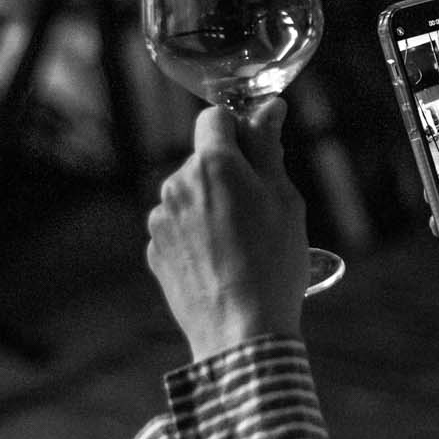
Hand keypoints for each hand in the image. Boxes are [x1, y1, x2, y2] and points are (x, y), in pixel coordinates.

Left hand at [147, 100, 307, 362]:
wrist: (242, 331)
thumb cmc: (273, 262)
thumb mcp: (284, 199)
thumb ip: (268, 148)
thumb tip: (269, 107)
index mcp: (212, 164)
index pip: (214, 119)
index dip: (238, 130)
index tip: (257, 154)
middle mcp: (177, 185)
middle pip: (202, 161)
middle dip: (227, 174)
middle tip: (259, 210)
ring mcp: (161, 220)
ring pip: (190, 196)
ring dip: (210, 206)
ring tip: (241, 244)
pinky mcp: (154, 251)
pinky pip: (178, 228)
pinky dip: (196, 236)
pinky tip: (221, 263)